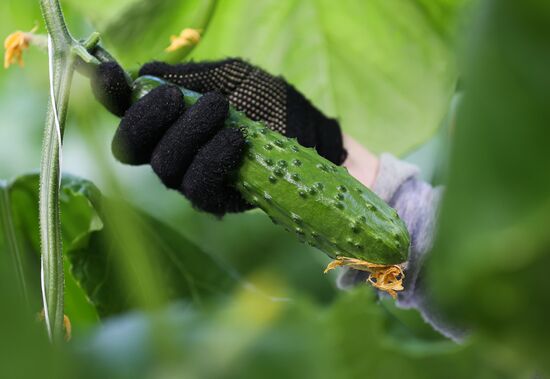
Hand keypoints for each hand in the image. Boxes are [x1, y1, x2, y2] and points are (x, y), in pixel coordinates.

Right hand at [91, 59, 345, 214]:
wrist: (309, 129)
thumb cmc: (269, 100)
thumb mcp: (230, 76)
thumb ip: (190, 77)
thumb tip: (143, 74)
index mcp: (168, 120)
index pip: (125, 113)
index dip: (110, 97)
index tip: (110, 76)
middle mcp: (171, 151)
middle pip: (131, 147)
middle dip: (147, 118)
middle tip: (176, 97)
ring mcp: (191, 178)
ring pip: (164, 167)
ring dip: (188, 134)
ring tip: (221, 109)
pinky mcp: (218, 200)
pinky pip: (199, 187)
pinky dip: (212, 159)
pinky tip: (235, 138)